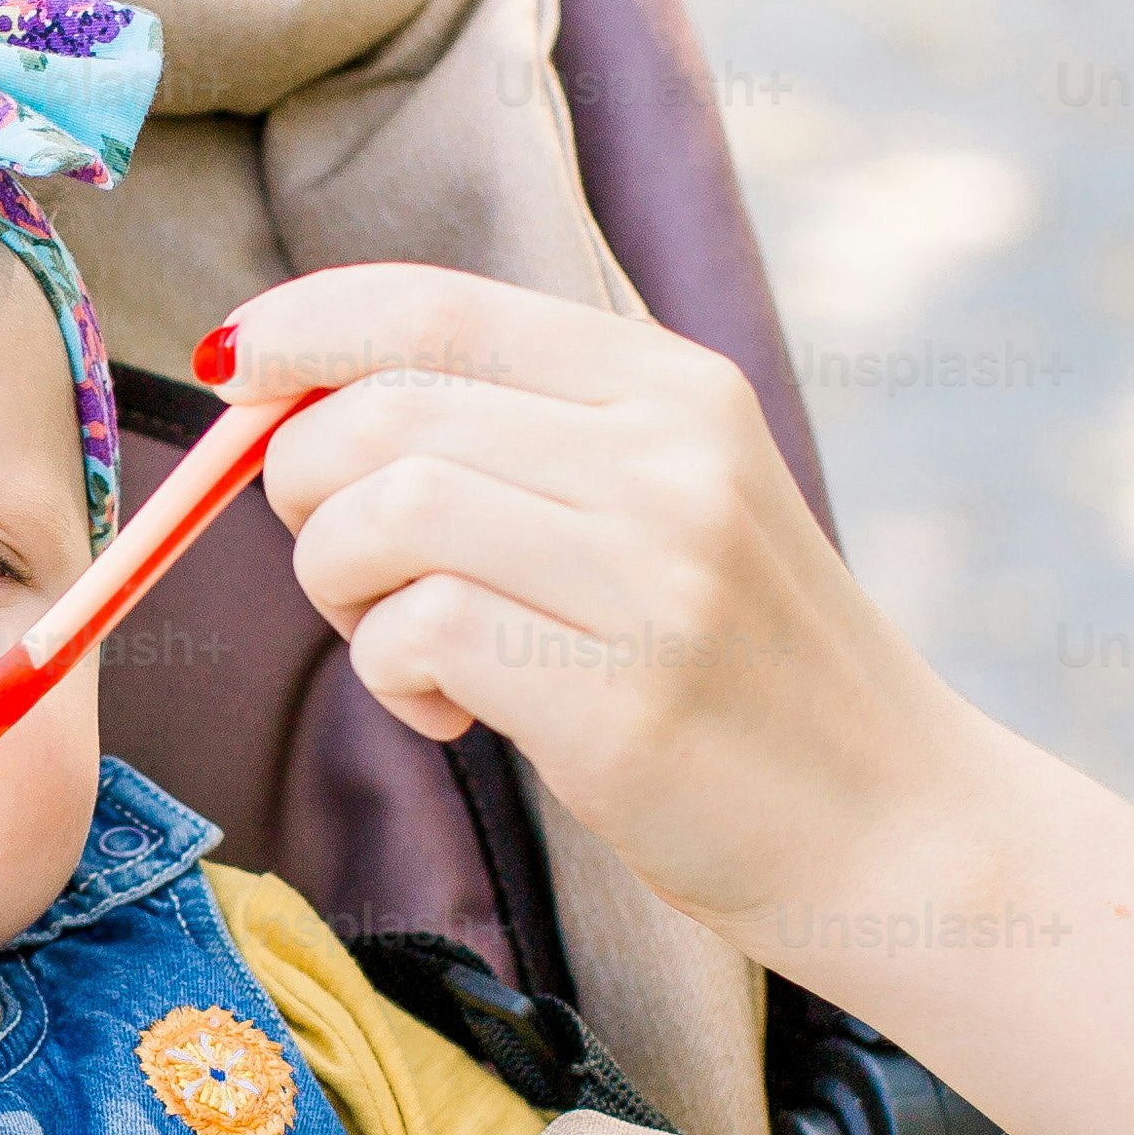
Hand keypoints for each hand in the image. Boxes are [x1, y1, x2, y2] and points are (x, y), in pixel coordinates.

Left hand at [211, 268, 992, 956]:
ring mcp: (655, 573)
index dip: (302, 327)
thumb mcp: (665, 507)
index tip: (234, 370)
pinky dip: (392, 676)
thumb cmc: (739, 676)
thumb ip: (518, 442)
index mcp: (670, 386)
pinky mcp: (622, 695)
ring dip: (341, 588)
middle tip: (348, 572)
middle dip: (303, 489)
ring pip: (383, 512)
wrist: (898, 828)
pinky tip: (454, 713)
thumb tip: (291, 400)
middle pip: (381, 412)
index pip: (435, 306)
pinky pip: (416, 634)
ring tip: (404, 646)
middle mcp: (668, 456)